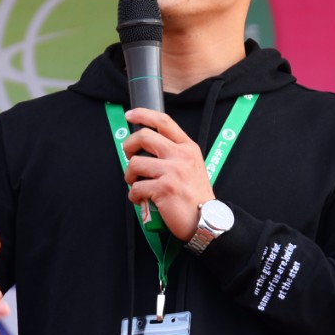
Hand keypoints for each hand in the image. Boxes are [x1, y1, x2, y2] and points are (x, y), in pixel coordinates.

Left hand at [122, 108, 214, 240]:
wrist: (206, 220)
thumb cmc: (196, 196)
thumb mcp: (192, 166)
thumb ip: (174, 153)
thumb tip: (147, 148)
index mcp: (188, 148)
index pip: (164, 121)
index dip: (143, 114)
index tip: (130, 114)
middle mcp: (181, 156)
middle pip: (143, 136)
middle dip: (128, 146)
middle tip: (129, 156)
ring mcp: (172, 171)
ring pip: (135, 163)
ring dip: (130, 176)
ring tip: (137, 184)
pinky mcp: (163, 188)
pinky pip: (136, 187)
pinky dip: (134, 196)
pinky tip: (142, 200)